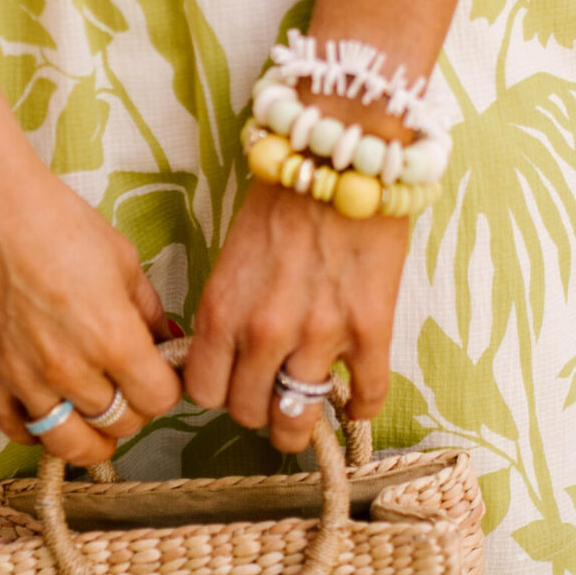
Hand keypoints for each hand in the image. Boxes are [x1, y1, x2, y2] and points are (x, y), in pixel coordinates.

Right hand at [0, 145, 180, 462]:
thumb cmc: (53, 221)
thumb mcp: (122, 259)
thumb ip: (147, 311)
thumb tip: (165, 341)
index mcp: (112, 339)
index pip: (158, 399)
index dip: (165, 387)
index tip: (159, 374)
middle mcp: (69, 369)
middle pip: (120, 425)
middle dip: (134, 408)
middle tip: (127, 385)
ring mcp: (24, 379)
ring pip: (71, 443)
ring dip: (91, 431)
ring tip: (94, 411)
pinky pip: (19, 430)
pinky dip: (39, 430)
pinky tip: (49, 410)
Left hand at [185, 176, 408, 453]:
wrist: (340, 155)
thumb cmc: (283, 198)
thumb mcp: (232, 259)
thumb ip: (228, 312)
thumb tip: (229, 359)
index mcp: (223, 311)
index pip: (204, 393)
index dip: (219, 393)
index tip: (232, 385)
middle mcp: (265, 331)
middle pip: (249, 413)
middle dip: (258, 410)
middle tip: (271, 394)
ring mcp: (320, 335)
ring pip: (299, 417)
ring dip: (302, 419)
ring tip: (309, 407)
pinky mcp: (371, 329)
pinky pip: (367, 397)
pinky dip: (361, 409)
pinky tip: (356, 401)